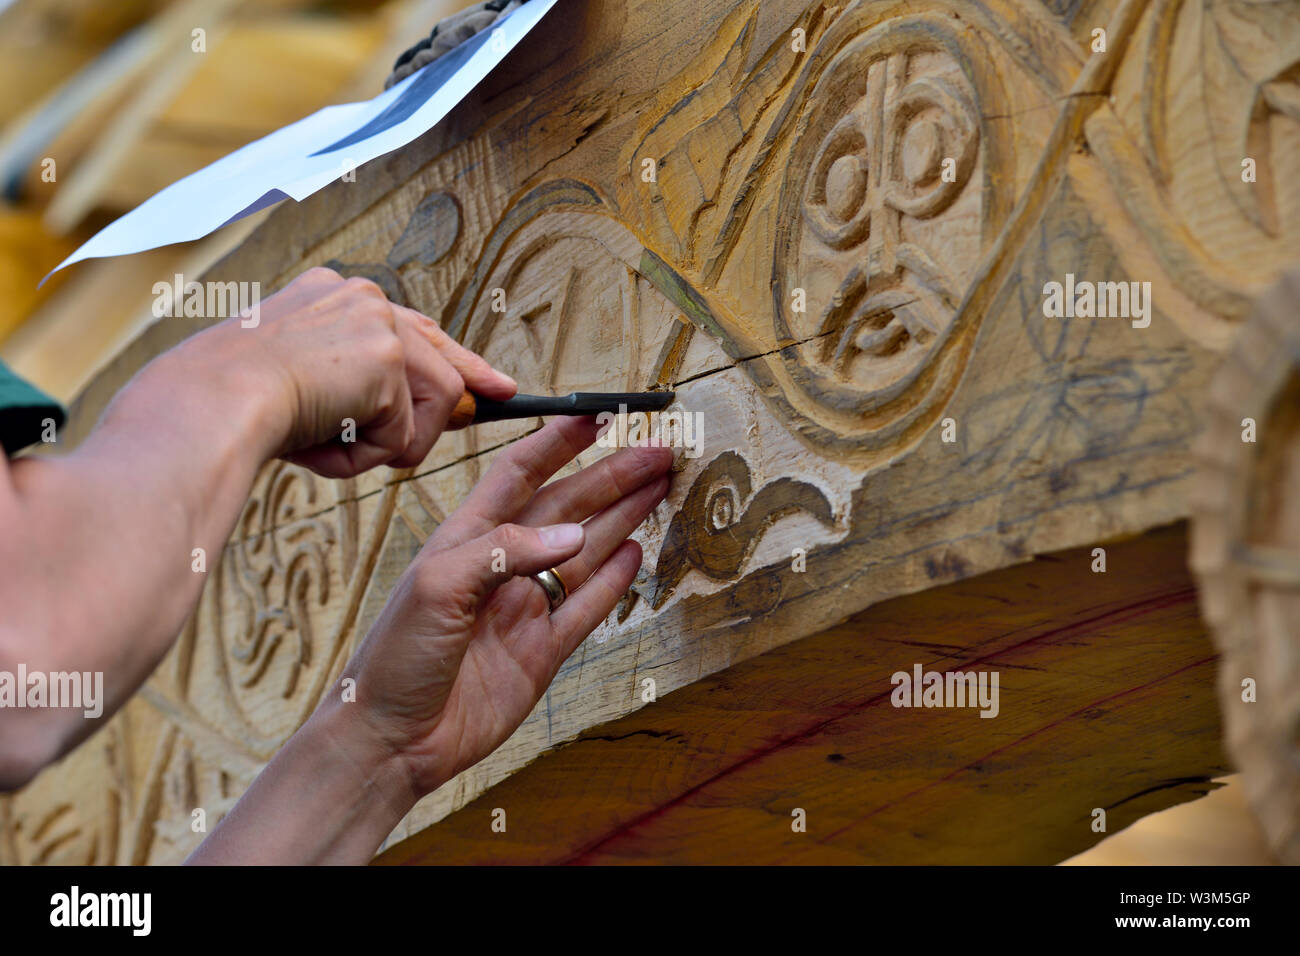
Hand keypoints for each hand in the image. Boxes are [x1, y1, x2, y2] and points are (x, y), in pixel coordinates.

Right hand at [193, 266, 515, 477]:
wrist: (207, 402)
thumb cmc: (230, 406)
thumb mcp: (294, 386)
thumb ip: (353, 390)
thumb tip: (410, 418)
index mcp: (329, 295)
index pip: (408, 326)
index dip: (454, 356)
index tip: (489, 379)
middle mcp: (359, 297)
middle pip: (438, 353)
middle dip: (468, 385)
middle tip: (504, 395)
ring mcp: (377, 322)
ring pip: (429, 403)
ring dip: (388, 443)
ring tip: (331, 445)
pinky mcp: (388, 358)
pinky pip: (404, 433)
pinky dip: (366, 455)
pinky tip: (323, 443)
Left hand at [342, 415, 672, 795]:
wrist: (392, 740)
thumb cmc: (396, 656)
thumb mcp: (438, 586)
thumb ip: (506, 552)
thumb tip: (575, 536)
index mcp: (468, 538)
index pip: (520, 474)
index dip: (557, 443)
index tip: (596, 416)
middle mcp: (502, 566)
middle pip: (567, 508)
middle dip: (611, 477)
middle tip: (656, 452)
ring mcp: (525, 608)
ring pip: (586, 552)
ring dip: (623, 518)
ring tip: (658, 488)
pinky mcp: (543, 652)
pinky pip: (586, 607)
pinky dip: (614, 581)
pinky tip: (637, 552)